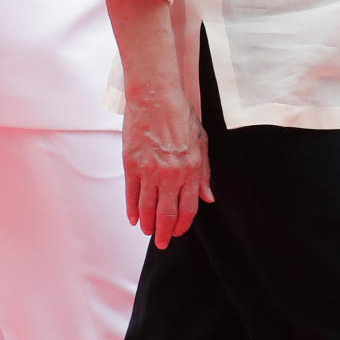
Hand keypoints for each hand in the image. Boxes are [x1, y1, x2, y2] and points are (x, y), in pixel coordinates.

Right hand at [122, 89, 213, 248]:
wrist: (156, 96)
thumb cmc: (181, 115)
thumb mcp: (201, 142)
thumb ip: (204, 172)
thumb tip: (208, 197)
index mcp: (191, 169)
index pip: (189, 207)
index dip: (183, 223)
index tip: (178, 232)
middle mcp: (171, 173)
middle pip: (167, 212)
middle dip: (164, 232)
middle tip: (161, 243)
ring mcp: (149, 170)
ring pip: (148, 207)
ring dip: (148, 223)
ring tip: (147, 232)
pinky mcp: (131, 164)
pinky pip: (132, 194)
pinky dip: (132, 209)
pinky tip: (134, 219)